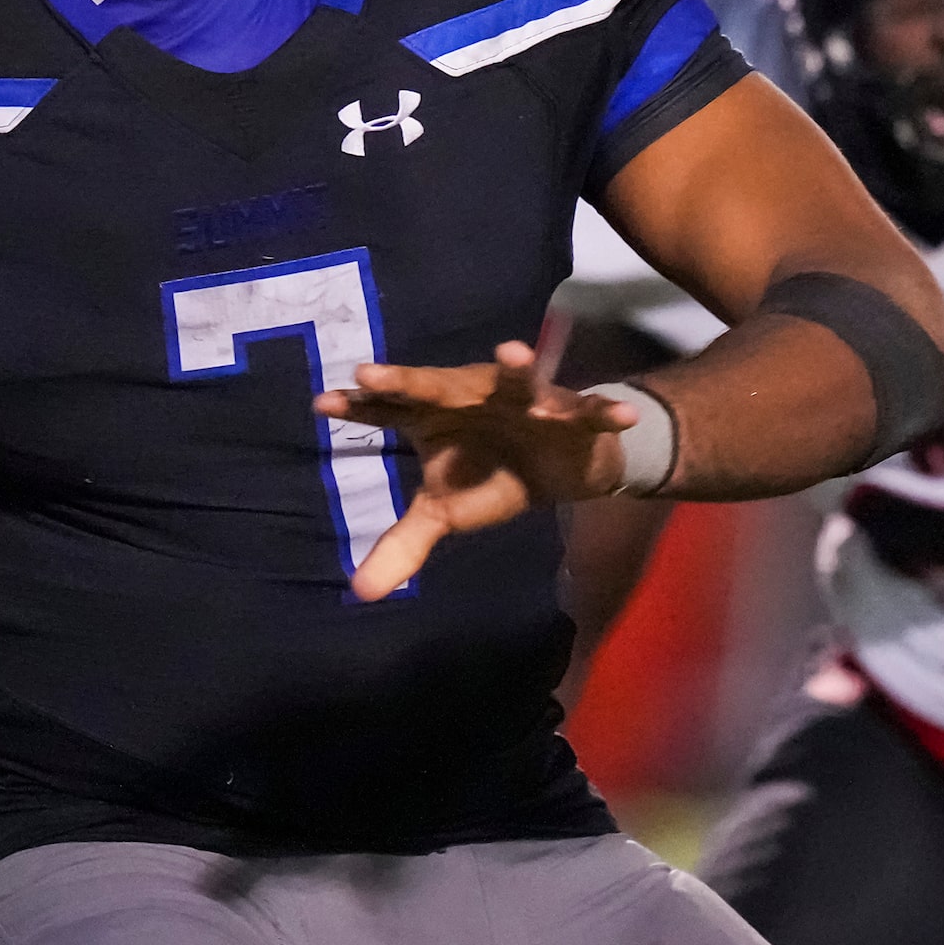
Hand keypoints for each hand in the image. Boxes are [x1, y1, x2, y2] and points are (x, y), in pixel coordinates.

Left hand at [316, 341, 640, 601]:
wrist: (559, 463)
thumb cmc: (491, 474)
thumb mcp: (445, 511)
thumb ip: (403, 545)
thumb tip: (359, 593)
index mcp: (434, 417)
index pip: (389, 409)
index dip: (358, 407)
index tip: (322, 403)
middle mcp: (472, 396)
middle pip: (434, 387)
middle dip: (406, 380)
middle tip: (370, 374)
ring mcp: (523, 400)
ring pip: (518, 380)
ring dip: (518, 367)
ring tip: (511, 351)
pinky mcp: (571, 412)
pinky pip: (590, 411)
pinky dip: (605, 411)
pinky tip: (621, 415)